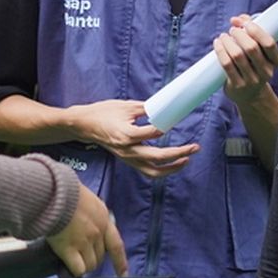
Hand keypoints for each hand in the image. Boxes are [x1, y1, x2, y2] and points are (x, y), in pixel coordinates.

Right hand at [47, 184, 127, 277]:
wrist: (54, 193)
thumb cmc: (67, 192)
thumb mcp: (89, 201)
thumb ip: (93, 216)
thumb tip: (88, 227)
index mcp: (103, 219)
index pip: (116, 244)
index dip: (120, 261)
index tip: (123, 274)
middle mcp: (97, 232)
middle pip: (100, 257)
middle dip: (92, 258)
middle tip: (80, 254)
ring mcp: (84, 241)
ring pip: (90, 265)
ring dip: (83, 265)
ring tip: (71, 258)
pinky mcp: (69, 249)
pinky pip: (78, 269)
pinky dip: (74, 269)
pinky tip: (67, 262)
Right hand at [71, 98, 195, 177]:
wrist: (83, 125)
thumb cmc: (102, 113)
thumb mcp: (125, 106)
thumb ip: (146, 109)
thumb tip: (164, 109)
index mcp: (127, 134)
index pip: (153, 134)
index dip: (167, 128)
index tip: (177, 122)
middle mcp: (128, 149)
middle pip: (158, 158)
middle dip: (179, 153)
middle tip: (194, 147)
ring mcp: (127, 157)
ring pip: (153, 171)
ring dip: (172, 168)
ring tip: (186, 159)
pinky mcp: (127, 160)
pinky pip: (147, 170)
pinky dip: (161, 170)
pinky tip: (172, 163)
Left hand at [213, 15, 277, 105]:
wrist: (251, 95)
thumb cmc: (254, 65)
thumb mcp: (259, 50)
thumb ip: (251, 30)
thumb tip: (237, 19)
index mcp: (275, 61)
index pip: (269, 44)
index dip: (257, 31)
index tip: (246, 24)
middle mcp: (266, 71)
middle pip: (251, 48)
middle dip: (239, 34)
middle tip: (232, 30)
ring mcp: (252, 80)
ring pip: (237, 55)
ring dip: (228, 41)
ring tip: (223, 36)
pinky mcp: (237, 85)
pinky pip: (227, 65)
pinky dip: (220, 51)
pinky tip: (218, 44)